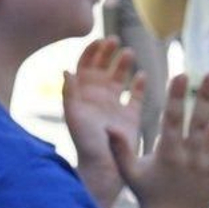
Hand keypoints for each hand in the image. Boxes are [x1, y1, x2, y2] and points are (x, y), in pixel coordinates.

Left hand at [64, 38, 145, 207]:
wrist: (103, 167)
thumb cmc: (85, 143)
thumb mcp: (74, 116)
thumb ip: (70, 93)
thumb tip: (66, 69)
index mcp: (82, 95)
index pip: (84, 66)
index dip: (90, 52)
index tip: (99, 40)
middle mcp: (98, 98)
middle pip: (102, 67)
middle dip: (107, 52)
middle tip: (115, 41)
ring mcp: (114, 106)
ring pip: (120, 77)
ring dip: (123, 63)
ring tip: (129, 53)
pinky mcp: (130, 116)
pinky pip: (136, 96)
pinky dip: (139, 84)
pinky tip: (142, 76)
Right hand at [109, 73, 208, 207]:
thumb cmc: (148, 194)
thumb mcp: (130, 172)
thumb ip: (118, 148)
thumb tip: (107, 126)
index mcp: (168, 155)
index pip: (172, 120)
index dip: (176, 97)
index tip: (180, 75)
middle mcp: (191, 159)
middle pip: (200, 122)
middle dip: (206, 96)